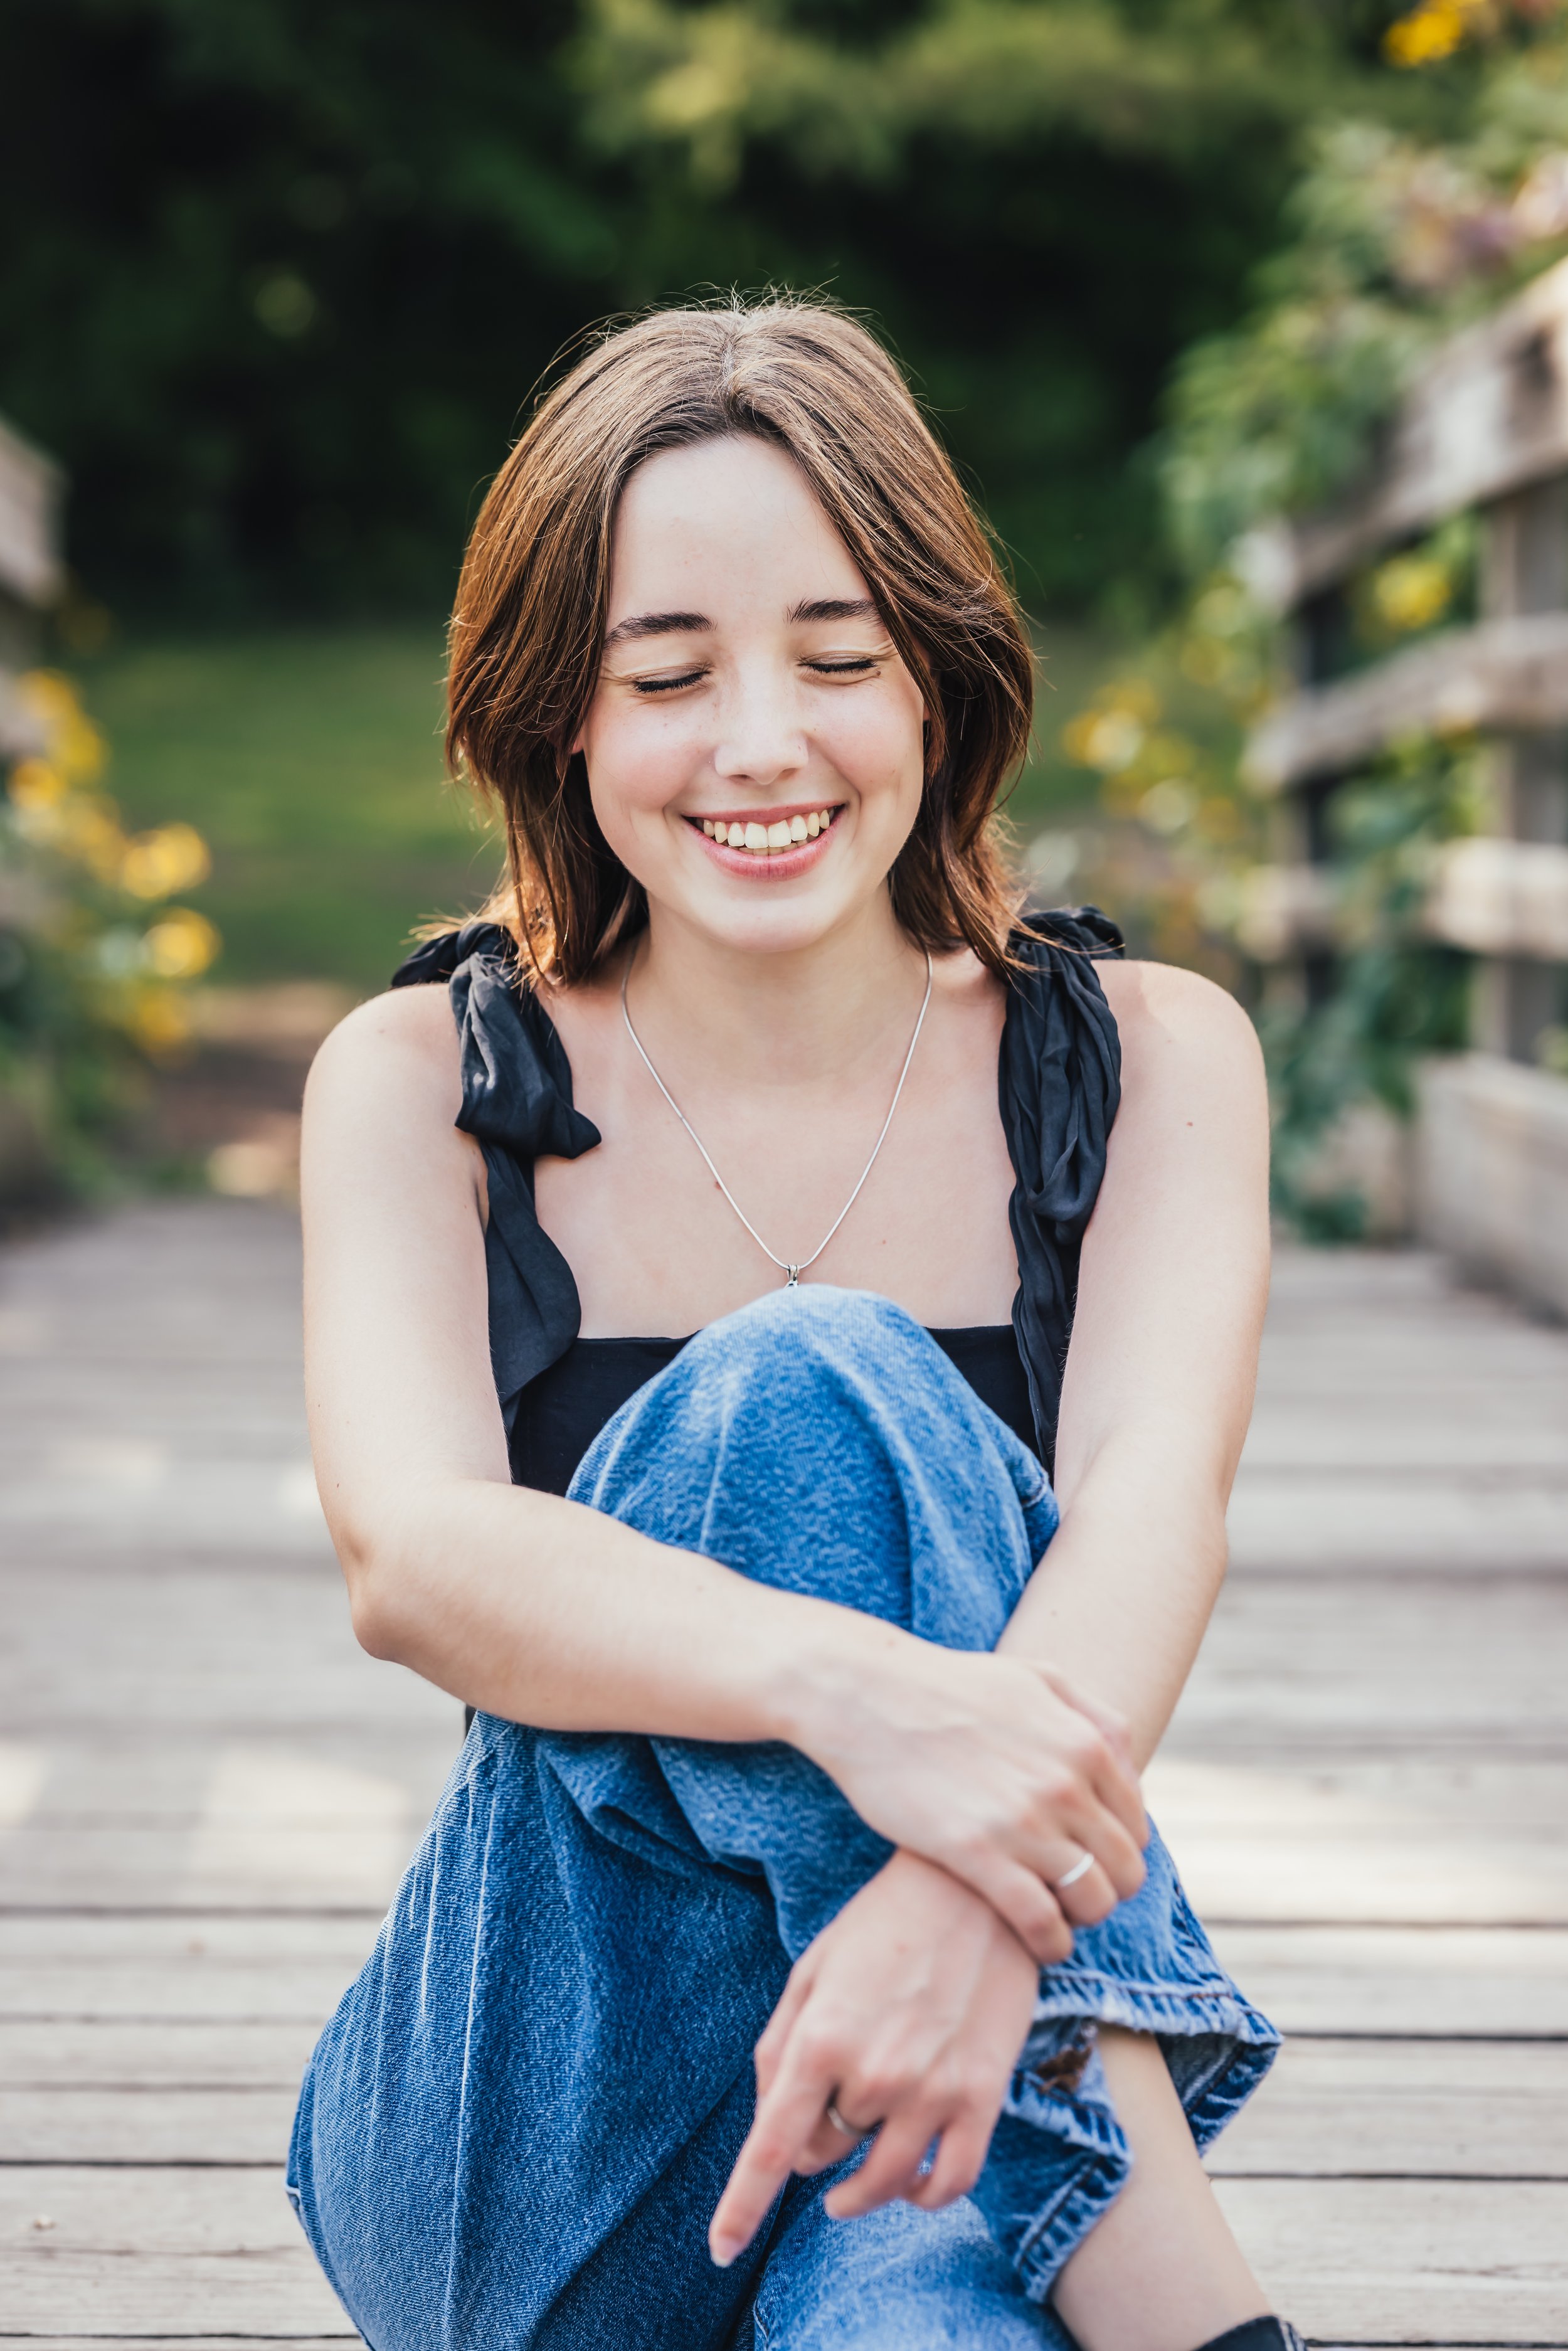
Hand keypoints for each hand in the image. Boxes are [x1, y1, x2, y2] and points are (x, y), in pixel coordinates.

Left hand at [709, 1850, 1037, 2267]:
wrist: (978, 1887)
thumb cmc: (882, 1924)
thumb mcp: (812, 1970)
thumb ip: (781, 2047)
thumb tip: (772, 2123)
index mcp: (821, 2038)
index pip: (772, 2149)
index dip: (741, 2208)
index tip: (721, 2251)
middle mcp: (873, 2074)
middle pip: (823, 2153)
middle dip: (814, 2139)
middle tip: (827, 2103)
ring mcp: (932, 2090)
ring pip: (880, 2180)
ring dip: (858, 2189)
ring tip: (848, 2187)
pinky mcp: (982, 2097)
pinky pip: (950, 2181)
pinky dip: (923, 2196)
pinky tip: (908, 2184)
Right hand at [795, 1640, 1146, 1961]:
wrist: (869, 1695)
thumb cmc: (950, 1687)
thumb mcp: (1037, 1678)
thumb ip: (1095, 1718)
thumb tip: (1131, 1773)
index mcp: (1084, 1744)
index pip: (1135, 1829)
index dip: (1118, 1856)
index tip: (1090, 1864)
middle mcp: (1064, 1784)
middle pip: (1124, 1872)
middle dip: (1106, 1892)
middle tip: (1072, 1897)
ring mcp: (1022, 1821)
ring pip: (1092, 1901)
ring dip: (1080, 1921)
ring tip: (1055, 1918)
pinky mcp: (976, 1852)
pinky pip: (1040, 1921)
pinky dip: (1048, 1942)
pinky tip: (1035, 1941)